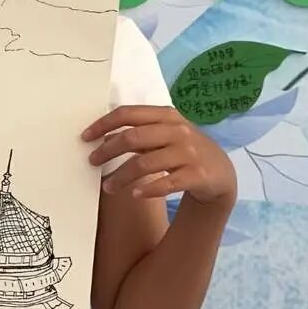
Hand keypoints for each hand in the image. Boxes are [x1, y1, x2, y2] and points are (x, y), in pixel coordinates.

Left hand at [82, 105, 236, 204]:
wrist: (221, 173)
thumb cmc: (184, 152)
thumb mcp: (164, 136)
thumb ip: (138, 134)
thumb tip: (103, 138)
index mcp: (167, 116)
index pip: (129, 114)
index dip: (104, 124)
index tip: (85, 137)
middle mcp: (178, 131)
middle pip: (133, 137)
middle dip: (107, 150)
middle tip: (92, 162)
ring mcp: (189, 153)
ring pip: (145, 163)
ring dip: (121, 176)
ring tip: (108, 188)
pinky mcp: (197, 175)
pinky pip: (167, 183)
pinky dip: (148, 189)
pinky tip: (135, 194)